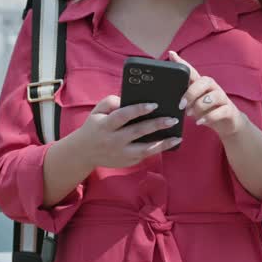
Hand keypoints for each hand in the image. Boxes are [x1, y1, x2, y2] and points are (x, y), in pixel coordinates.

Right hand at [66, 95, 182, 169]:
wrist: (84, 153)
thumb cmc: (95, 127)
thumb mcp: (96, 112)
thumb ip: (110, 102)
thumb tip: (127, 100)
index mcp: (105, 126)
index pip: (123, 116)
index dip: (138, 110)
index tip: (153, 105)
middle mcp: (114, 140)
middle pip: (137, 132)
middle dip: (156, 125)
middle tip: (173, 119)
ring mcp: (122, 153)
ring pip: (145, 149)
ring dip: (163, 143)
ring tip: (177, 137)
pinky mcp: (128, 161)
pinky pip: (146, 155)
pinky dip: (158, 149)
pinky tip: (169, 142)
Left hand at [169, 50, 245, 139]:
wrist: (227, 124)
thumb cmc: (206, 111)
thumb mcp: (193, 104)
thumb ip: (183, 98)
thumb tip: (167, 98)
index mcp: (201, 84)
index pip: (191, 71)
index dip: (182, 62)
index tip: (171, 55)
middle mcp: (213, 88)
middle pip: (203, 82)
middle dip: (191, 93)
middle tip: (181, 105)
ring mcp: (222, 98)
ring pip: (212, 96)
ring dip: (200, 106)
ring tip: (192, 115)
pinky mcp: (229, 110)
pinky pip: (220, 111)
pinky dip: (209, 117)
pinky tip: (201, 122)